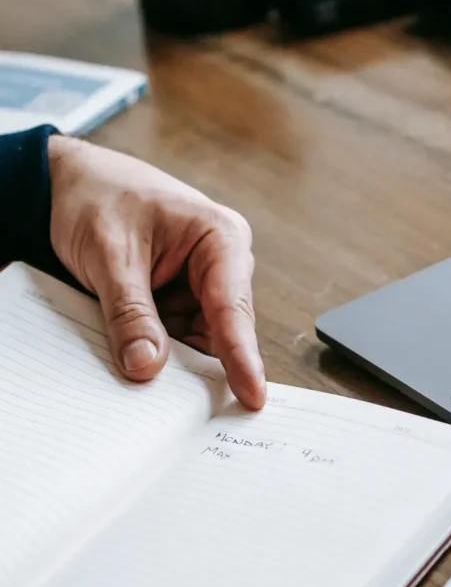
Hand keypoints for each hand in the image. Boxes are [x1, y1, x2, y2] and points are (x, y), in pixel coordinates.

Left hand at [48, 135, 265, 409]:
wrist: (63, 181)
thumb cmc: (95, 196)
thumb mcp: (109, 256)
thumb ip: (130, 313)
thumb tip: (147, 365)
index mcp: (220, 237)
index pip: (233, 308)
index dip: (241, 356)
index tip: (251, 394)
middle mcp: (221, 261)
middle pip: (222, 328)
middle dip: (201, 362)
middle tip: (189, 405)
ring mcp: (202, 280)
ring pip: (199, 336)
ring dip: (174, 356)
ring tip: (146, 368)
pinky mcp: (181, 295)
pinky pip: (178, 333)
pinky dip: (159, 346)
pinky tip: (140, 355)